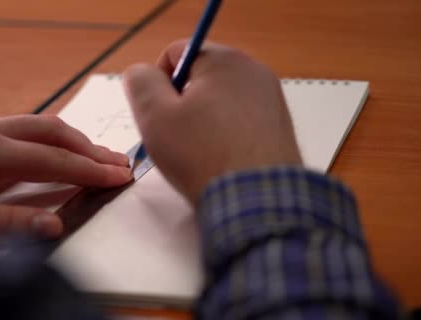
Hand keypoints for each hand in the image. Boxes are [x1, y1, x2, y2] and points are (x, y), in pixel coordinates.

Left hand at [0, 115, 131, 236]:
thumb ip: (4, 224)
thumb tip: (53, 223)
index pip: (52, 159)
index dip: (89, 169)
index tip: (119, 176)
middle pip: (49, 130)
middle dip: (86, 146)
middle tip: (116, 162)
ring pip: (30, 125)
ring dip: (65, 141)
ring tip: (89, 157)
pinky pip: (11, 130)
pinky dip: (38, 142)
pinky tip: (38, 161)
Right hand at [123, 40, 301, 203]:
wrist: (257, 202)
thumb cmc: (203, 157)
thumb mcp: (154, 115)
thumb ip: (140, 82)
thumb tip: (142, 73)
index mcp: (224, 59)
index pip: (175, 53)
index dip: (158, 83)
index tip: (159, 114)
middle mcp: (254, 71)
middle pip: (199, 77)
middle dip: (182, 103)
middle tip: (176, 137)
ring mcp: (271, 99)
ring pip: (219, 100)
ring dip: (202, 120)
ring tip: (200, 153)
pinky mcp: (280, 126)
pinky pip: (240, 120)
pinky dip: (226, 134)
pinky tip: (221, 160)